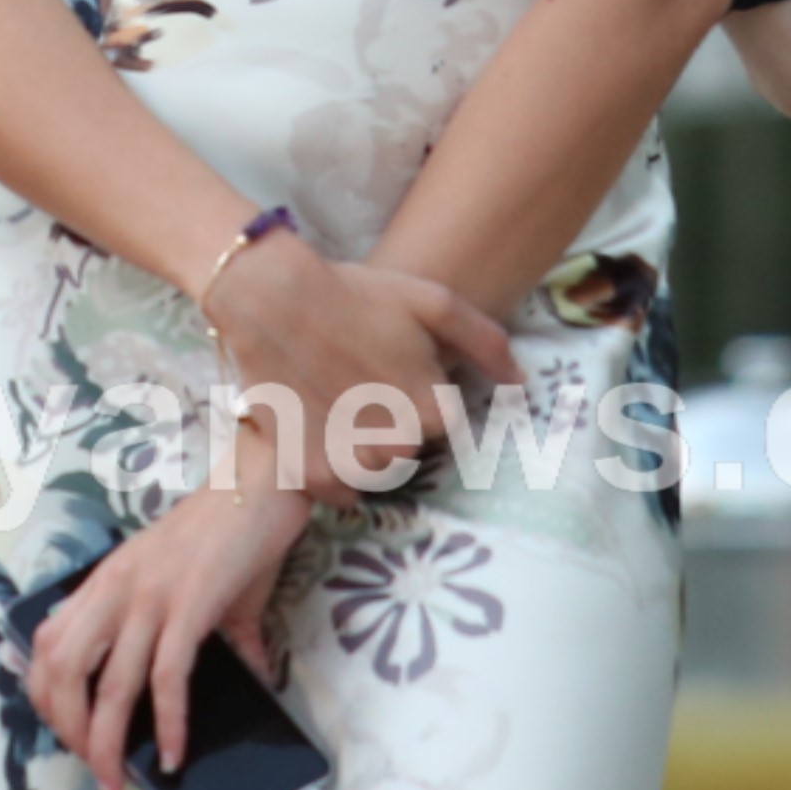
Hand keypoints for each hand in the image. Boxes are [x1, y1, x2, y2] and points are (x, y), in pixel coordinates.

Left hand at [24, 480, 302, 789]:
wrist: (260, 482)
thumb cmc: (226, 533)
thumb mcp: (189, 583)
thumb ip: (199, 632)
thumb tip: (247, 679)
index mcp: (104, 582)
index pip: (48, 645)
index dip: (46, 697)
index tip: (67, 734)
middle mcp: (115, 590)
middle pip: (63, 672)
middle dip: (68, 732)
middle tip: (92, 770)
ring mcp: (150, 597)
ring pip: (109, 685)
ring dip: (106, 744)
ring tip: (116, 783)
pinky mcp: (190, 605)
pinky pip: (168, 677)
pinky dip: (167, 723)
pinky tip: (170, 754)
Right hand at [205, 232, 511, 496]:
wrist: (271, 299)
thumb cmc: (355, 295)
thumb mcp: (431, 301)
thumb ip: (485, 342)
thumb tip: (519, 384)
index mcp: (432, 409)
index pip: (445, 428)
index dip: (421, 399)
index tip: (395, 375)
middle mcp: (396, 444)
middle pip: (410, 452)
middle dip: (393, 425)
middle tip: (363, 387)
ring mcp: (352, 461)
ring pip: (377, 473)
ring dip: (366, 451)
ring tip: (340, 406)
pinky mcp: (310, 472)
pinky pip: (342, 495)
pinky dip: (338, 477)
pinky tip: (323, 436)